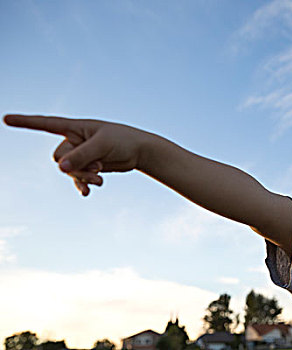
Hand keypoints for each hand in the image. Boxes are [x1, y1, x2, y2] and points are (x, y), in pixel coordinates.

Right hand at [4, 114, 149, 195]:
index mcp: (75, 127)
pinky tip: (87, 192)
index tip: (5, 119)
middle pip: (59, 157)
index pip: (45, 123)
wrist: (140, 151)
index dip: (25, 122)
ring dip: (82, 176)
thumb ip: (81, 155)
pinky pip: (76, 178)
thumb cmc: (123, 141)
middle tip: (97, 168)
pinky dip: (81, 184)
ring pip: (68, 170)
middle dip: (75, 167)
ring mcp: (80, 154)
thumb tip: (59, 167)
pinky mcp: (88, 166)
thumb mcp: (102, 146)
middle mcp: (74, 140)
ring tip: (100, 178)